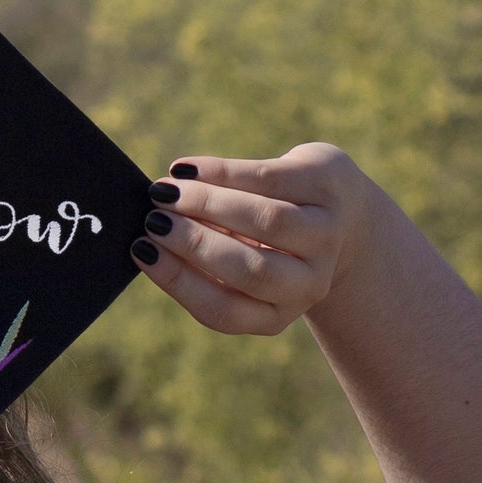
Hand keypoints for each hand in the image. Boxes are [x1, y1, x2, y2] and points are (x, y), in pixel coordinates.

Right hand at [128, 142, 375, 334]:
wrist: (340, 215)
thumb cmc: (262, 244)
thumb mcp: (234, 265)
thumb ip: (196, 262)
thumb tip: (143, 241)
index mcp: (275, 312)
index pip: (224, 311)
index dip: (179, 281)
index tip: (141, 250)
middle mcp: (310, 282)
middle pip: (252, 270)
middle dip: (195, 243)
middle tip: (152, 219)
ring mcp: (327, 233)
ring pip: (268, 221)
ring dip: (208, 204)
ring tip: (165, 192)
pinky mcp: (327, 184)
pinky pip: (269, 178)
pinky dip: (221, 173)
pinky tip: (185, 170)